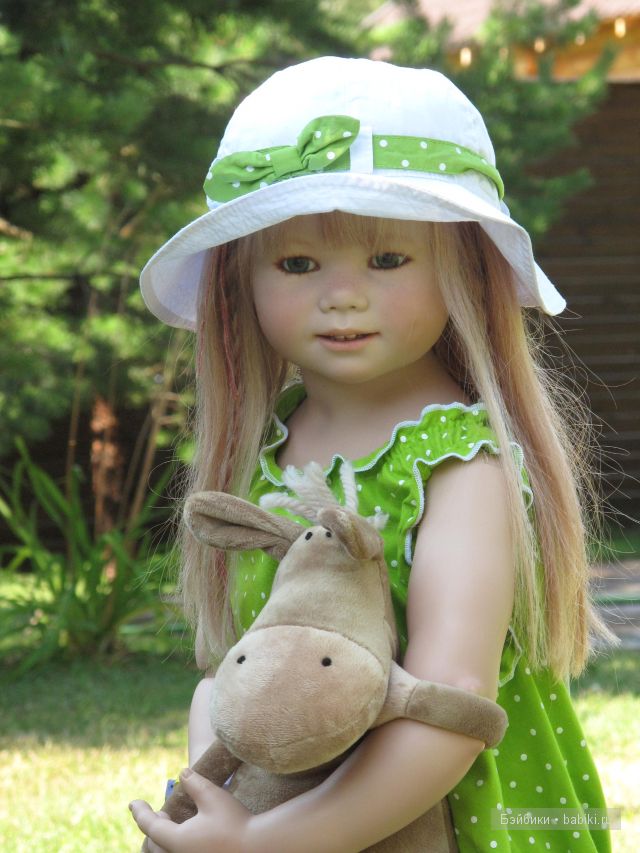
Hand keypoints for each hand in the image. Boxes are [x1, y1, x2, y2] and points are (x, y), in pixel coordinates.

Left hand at [130, 769, 251, 852]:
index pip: (149, 825)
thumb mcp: (212, 796)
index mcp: (177, 841)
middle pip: (154, 845)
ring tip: (167, 825)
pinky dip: (173, 846)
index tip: (133, 803)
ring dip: (161, 840)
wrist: (259, 848)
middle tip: (153, 813)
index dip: (140, 812)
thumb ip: (194, 783)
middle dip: (151, 827)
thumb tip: (182, 773)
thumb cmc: (235, 822)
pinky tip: (186, 835)